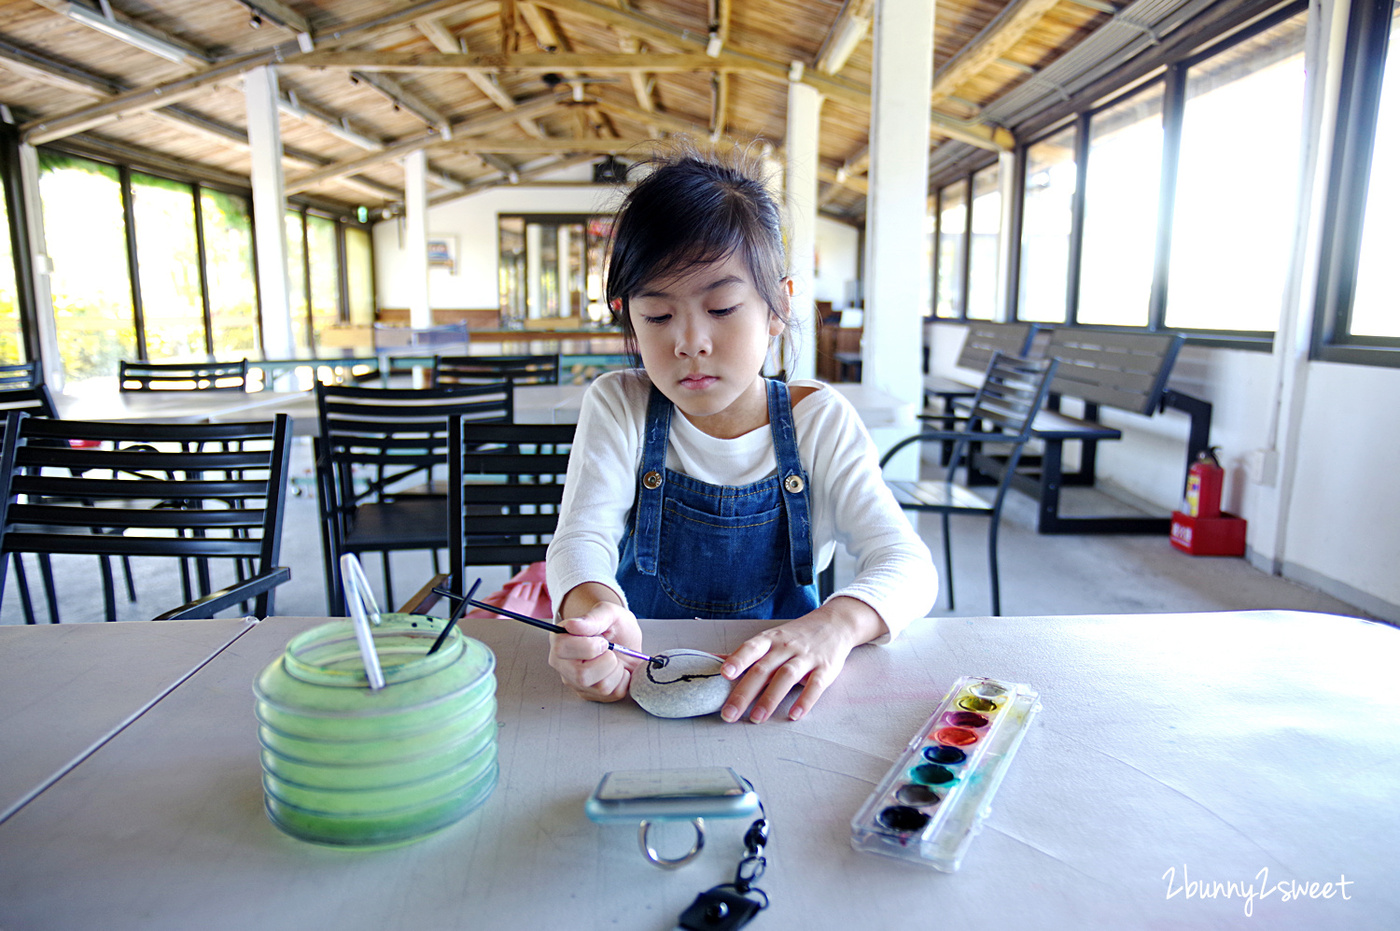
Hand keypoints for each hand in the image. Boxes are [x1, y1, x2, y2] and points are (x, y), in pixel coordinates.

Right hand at [548, 597, 643, 702]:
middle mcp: (562, 664)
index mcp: (559, 640)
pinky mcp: (590, 694)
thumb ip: (593, 618)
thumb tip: (573, 625)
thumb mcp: (608, 613)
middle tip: (610, 651)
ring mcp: (575, 682)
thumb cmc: (614, 625)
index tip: (603, 641)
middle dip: (607, 661)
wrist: (626, 641)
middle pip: (582, 675)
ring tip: (614, 659)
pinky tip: (617, 670)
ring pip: (601, 687)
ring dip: (617, 670)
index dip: (589, 646)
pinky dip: (623, 680)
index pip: (562, 649)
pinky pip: (613, 694)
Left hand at [718, 597, 886, 723]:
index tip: (724, 674)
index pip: (751, 648)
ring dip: (770, 698)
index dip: (737, 660)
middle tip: (729, 714)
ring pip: (786, 677)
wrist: (835, 623)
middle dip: (744, 693)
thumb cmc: (796, 636)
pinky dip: (805, 700)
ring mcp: (807, 657)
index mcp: (770, 639)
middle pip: (763, 669)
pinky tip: (794, 715)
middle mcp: (786, 647)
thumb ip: (746, 653)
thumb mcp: (771, 638)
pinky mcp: (826, 669)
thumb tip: (715, 660)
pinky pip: (815, 685)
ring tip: (757, 718)